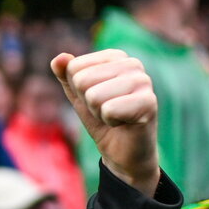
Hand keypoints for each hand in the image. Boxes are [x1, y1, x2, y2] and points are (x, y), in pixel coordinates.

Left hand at [50, 49, 158, 195]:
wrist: (121, 151)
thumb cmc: (101, 120)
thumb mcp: (78, 96)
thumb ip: (66, 76)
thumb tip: (58, 58)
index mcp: (115, 57)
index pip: (74, 67)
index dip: (78, 91)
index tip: (95, 100)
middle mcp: (133, 64)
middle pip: (82, 81)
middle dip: (88, 103)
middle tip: (104, 111)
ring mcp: (143, 81)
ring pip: (94, 96)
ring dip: (98, 113)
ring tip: (114, 117)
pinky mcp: (149, 102)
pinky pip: (109, 109)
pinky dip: (110, 122)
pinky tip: (123, 123)